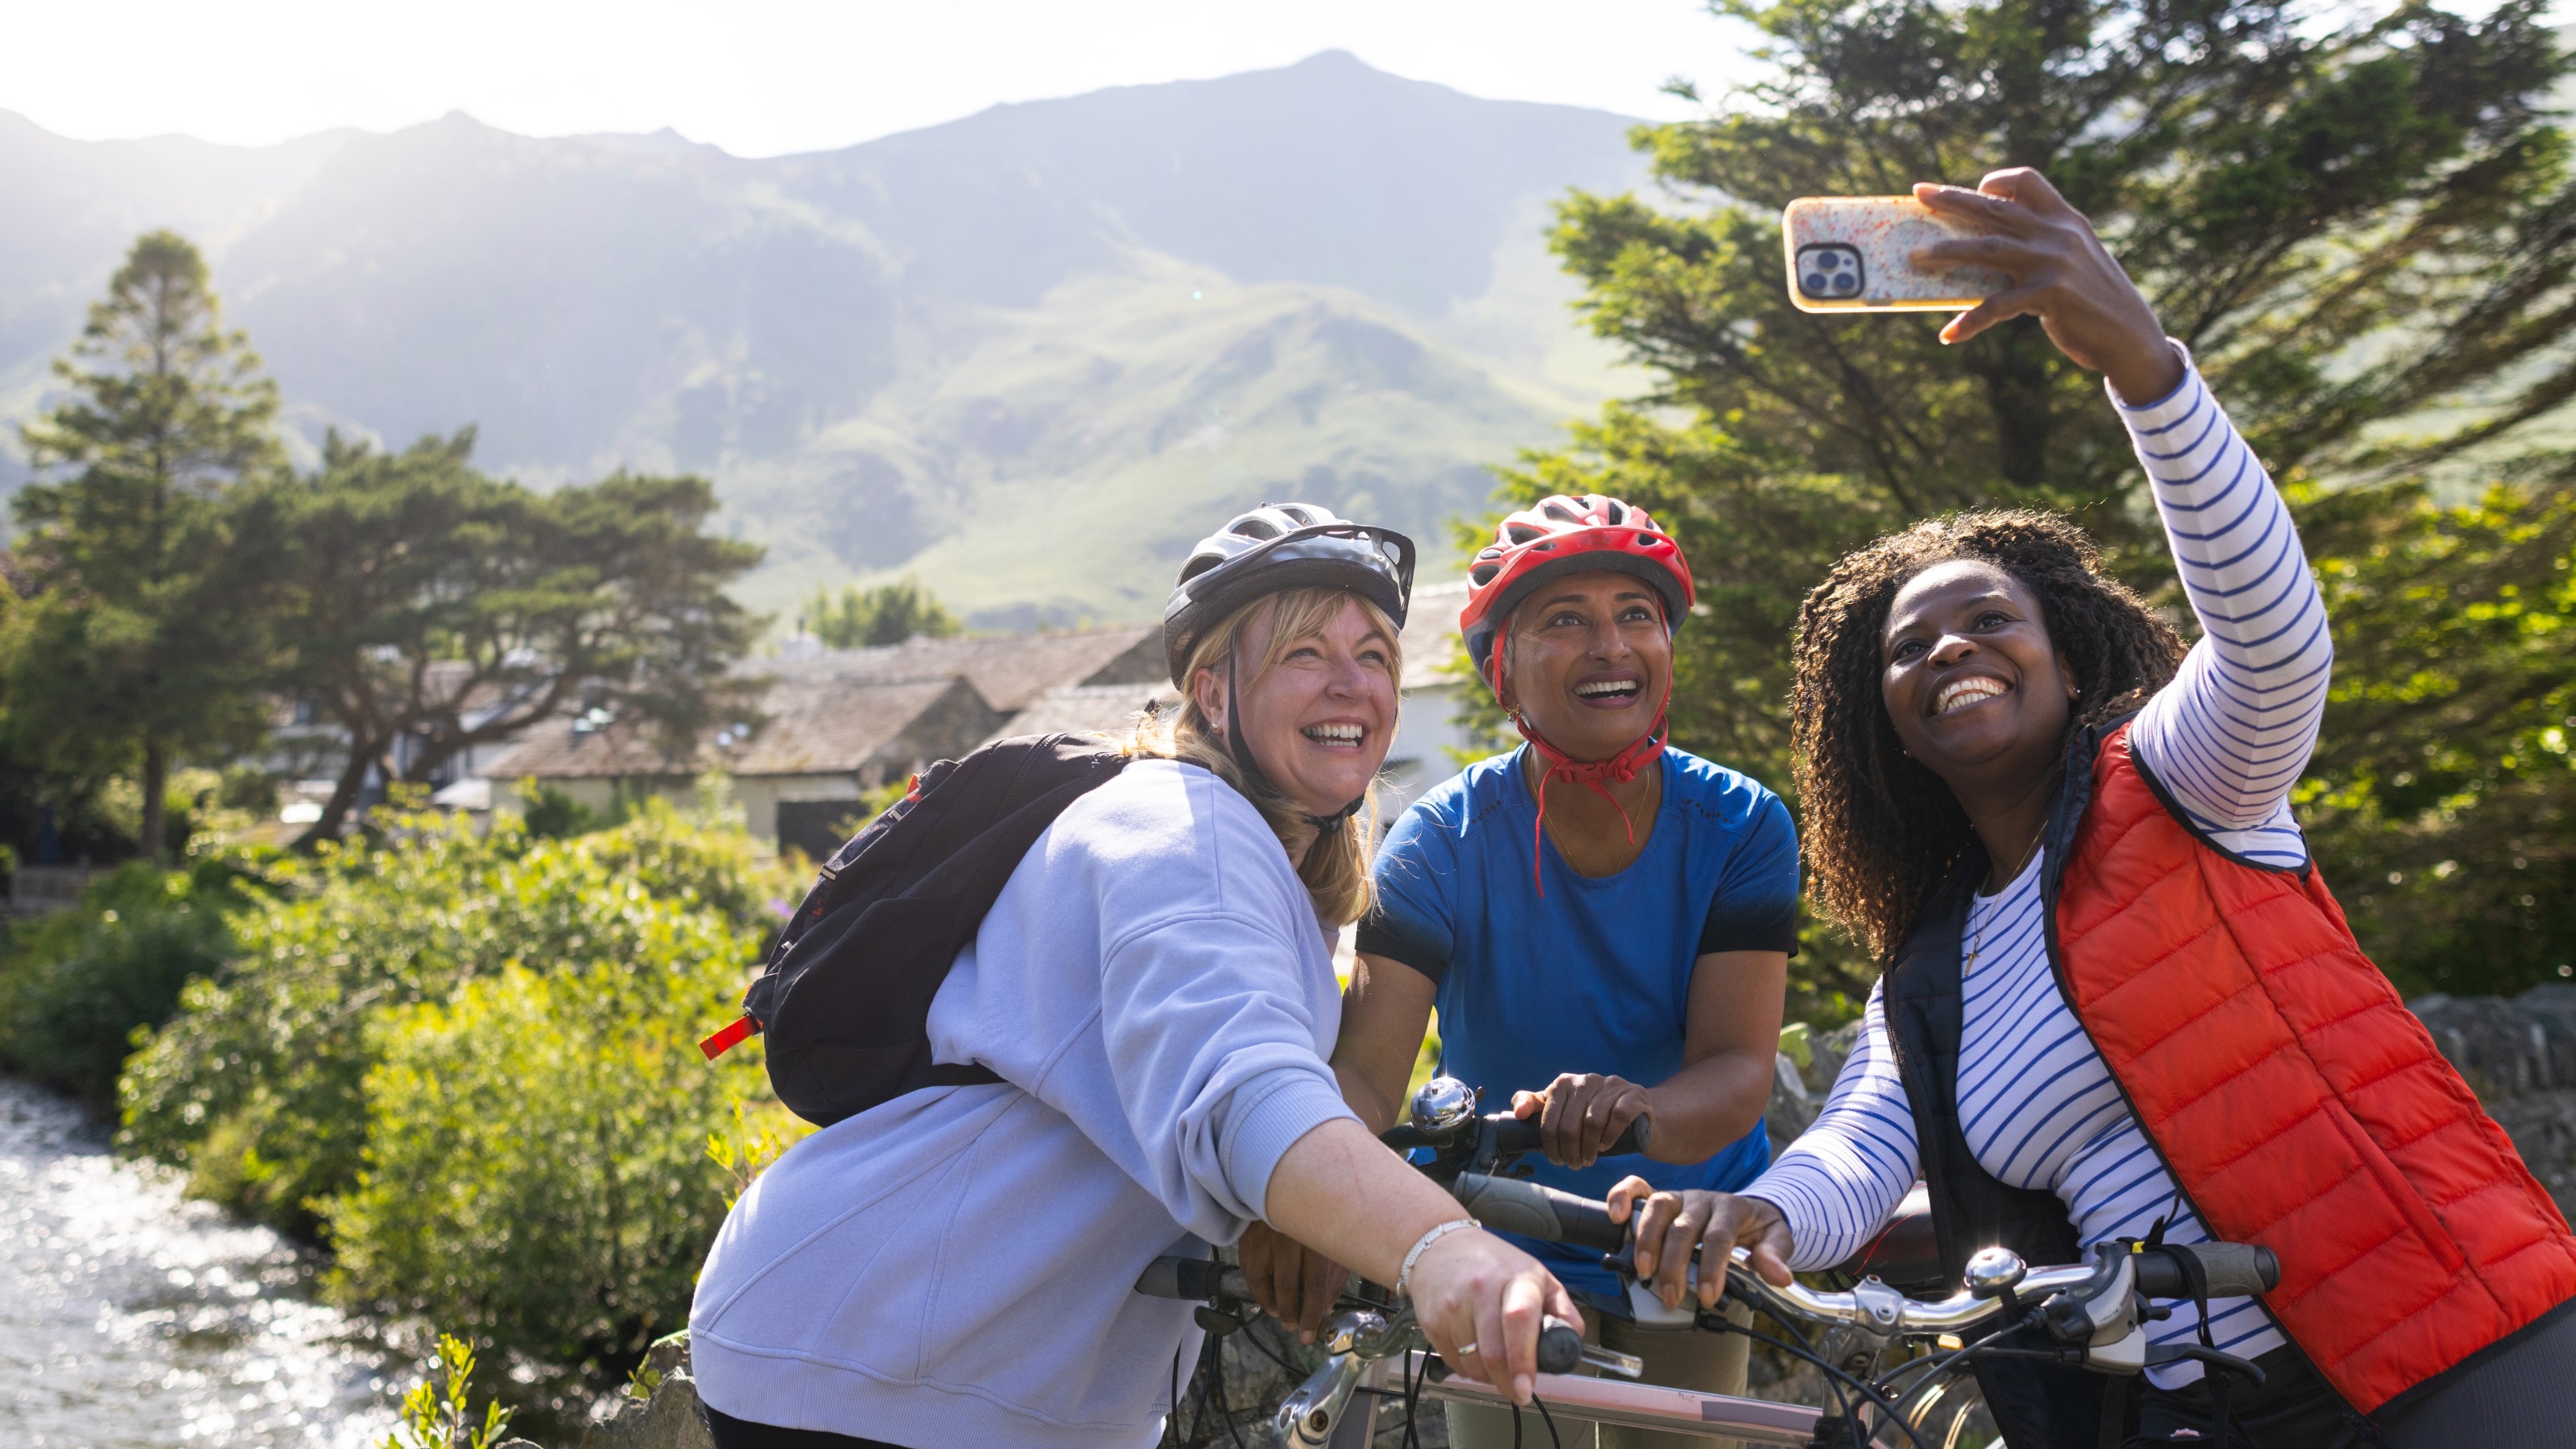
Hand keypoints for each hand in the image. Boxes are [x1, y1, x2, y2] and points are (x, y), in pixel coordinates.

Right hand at [1238, 1220, 1349, 1344]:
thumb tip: (1325, 1306)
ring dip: (1269, 1302)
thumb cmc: (1320, 1213)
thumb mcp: (1335, 1239)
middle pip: (1285, 1285)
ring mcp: (1263, 1233)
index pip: (1313, 1285)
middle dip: (1289, 1312)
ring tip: (1278, 1312)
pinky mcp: (1248, 1232)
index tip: (1309, 1335)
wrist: (1287, 1179)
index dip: (1311, 1314)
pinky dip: (1254, 1286)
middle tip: (1293, 1325)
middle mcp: (1286, 1236)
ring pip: (1260, 1279)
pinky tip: (1263, 1294)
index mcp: (1314, 1236)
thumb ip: (1333, 1273)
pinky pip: (1247, 1267)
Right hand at [1406, 1225, 1581, 1405]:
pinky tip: (1475, 1350)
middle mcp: (1481, 1289)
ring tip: (1496, 1363)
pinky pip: (1454, 1362)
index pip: (1519, 1320)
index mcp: (1515, 1278)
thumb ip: (1562, 1310)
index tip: (1527, 1386)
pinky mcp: (1432, 1321)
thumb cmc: (1493, 1262)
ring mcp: (1453, 1306)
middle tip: (1518, 1391)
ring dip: (1489, 1377)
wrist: (1441, 1245)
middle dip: (1508, 1383)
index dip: (1523, 1359)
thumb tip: (1571, 1343)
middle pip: (1493, 1352)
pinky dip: (1469, 1368)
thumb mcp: (1537, 1275)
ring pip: (1473, 1364)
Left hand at [1512, 1072, 1650, 1169]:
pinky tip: (1605, 1146)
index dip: (1550, 1145)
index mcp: (1564, 1083)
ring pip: (1592, 1122)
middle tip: (1574, 1165)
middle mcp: (1587, 1080)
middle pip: (1569, 1125)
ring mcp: (1612, 1085)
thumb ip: (1536, 1106)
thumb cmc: (1593, 1114)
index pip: (1548, 1119)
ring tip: (1587, 1160)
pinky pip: (1618, 1117)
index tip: (1556, 1160)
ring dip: (1588, 1149)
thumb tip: (1518, 1113)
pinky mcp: (1634, 1095)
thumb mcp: (1563, 1109)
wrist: (1638, 1113)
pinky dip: (1609, 1137)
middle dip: (1569, 1152)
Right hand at [1606, 1178, 1794, 1309]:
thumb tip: (1779, 1276)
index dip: (1711, 1268)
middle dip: (1675, 1265)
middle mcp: (1702, 1200)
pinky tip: (1616, 1217)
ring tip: (1644, 1272)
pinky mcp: (1663, 1199)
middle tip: (1671, 1297)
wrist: (1749, 1209)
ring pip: (1658, 1207)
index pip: (1718, 1237)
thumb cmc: (1758, 1228)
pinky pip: (1638, 1187)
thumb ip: (1776, 1255)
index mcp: (1732, 1208)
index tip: (1707, 1296)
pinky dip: (1623, 1196)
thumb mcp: (1777, 1238)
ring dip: (1647, 1240)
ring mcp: (1680, 1197)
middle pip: (1684, 1228)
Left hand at [1907, 168, 2185, 404]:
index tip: (1977, 188)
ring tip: (1915, 257)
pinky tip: (1949, 335)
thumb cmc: (2094, 300)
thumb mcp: (2075, 260)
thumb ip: (2043, 246)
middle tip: (1920, 193)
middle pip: (1995, 208)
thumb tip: (1989, 251)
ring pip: (1985, 248)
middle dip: (1953, 199)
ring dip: (1946, 252)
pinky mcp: (2048, 295)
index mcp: (2065, 219)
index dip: (1999, 180)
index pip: (2029, 181)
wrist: (2130, 335)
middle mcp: (2058, 233)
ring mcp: (2053, 262)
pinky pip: (1996, 306)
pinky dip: (1970, 321)